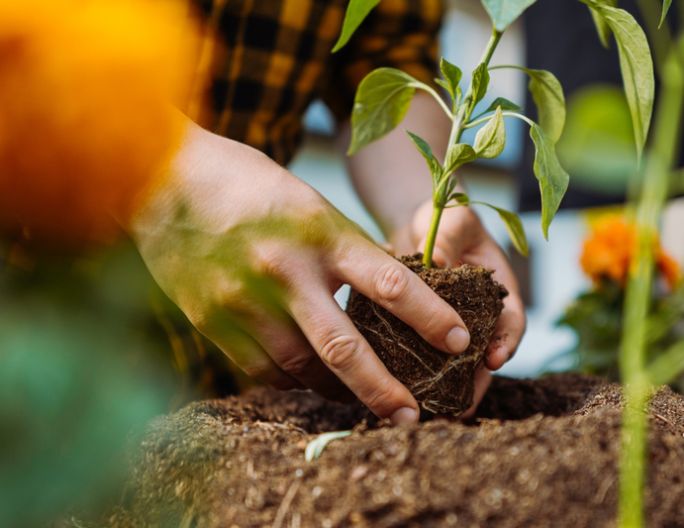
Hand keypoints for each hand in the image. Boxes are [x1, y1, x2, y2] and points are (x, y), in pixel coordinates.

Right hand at [129, 122, 473, 423]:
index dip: (430, 317)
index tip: (459, 342)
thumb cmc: (248, 185)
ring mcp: (243, 299)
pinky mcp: (211, 320)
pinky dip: (291, 379)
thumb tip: (383, 299)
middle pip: (343, 348)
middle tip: (412, 415)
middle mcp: (284, 270)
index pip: (389, 282)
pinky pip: (261, 368)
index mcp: (319, 232)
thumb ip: (342, 251)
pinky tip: (307, 380)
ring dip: (336, 390)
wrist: (165, 178)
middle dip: (383, 389)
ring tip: (361, 399)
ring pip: (301, 367)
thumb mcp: (308, 204)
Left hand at [390, 199, 526, 414]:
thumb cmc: (447, 217)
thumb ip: (450, 238)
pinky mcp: (424, 331)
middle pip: (484, 354)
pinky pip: (425, 357)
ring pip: (456, 363)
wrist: (420, 224)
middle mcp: (479, 315)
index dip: (506, 343)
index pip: (511, 321)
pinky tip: (407, 394)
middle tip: (461, 406)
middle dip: (475, 382)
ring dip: (449, 388)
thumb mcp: (454, 220)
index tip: (494, 361)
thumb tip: (434, 261)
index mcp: (498, 290)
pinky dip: (421, 375)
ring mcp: (452, 326)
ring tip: (437, 413)